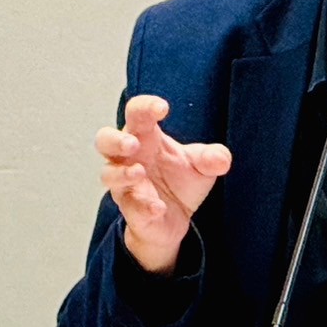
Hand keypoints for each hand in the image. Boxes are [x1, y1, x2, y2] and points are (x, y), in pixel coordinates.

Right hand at [94, 95, 231, 275]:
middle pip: (105, 141)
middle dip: (115, 140)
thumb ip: (213, 158)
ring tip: (139, 172)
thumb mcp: (202, 166)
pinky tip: (158, 207)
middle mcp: (128, 159)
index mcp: (145, 137)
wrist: (175, 220)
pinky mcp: (132, 210)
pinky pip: (131, 207)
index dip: (145, 107)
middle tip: (132, 143)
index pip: (136, 114)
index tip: (162, 108)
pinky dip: (143, 206)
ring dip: (122, 174)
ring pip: (108, 175)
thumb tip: (221, 159)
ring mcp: (126, 185)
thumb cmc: (179, 181)